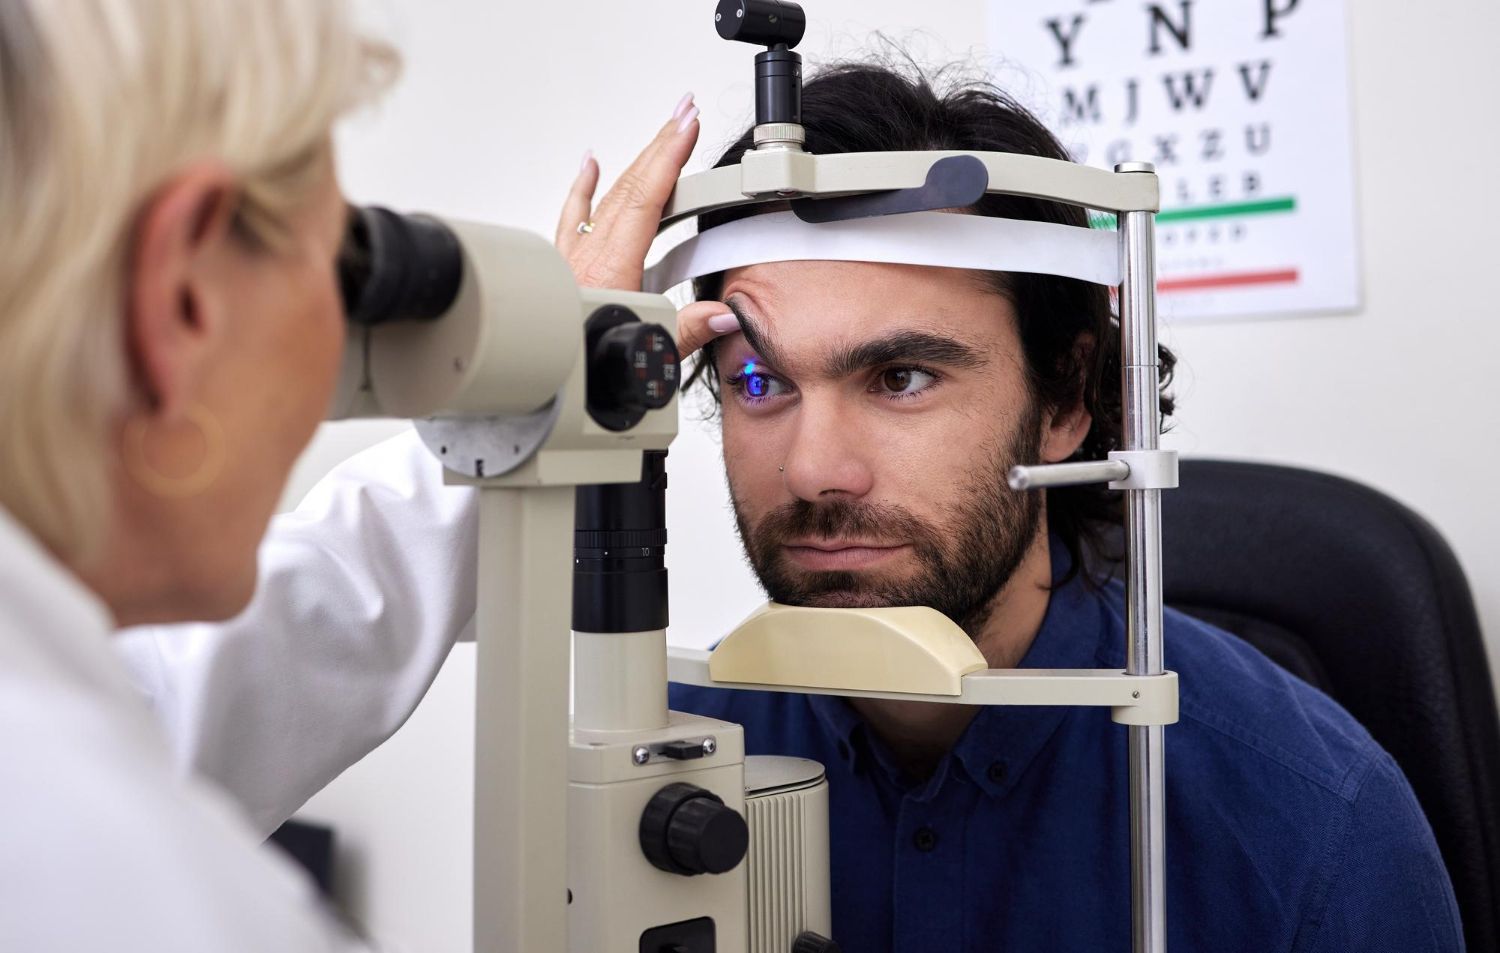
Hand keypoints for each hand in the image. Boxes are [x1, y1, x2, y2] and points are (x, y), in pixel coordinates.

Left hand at [554, 93, 740, 359]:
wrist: (538, 384)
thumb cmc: (580, 370)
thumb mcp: (647, 352)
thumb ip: (687, 332)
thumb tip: (724, 315)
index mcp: (610, 271)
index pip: (645, 199)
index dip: (670, 158)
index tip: (688, 126)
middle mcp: (587, 258)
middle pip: (628, 186)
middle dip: (661, 145)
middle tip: (685, 113)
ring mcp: (572, 261)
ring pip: (606, 197)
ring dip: (636, 162)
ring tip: (660, 134)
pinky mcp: (561, 270)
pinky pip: (572, 217)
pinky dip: (583, 188)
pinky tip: (588, 166)